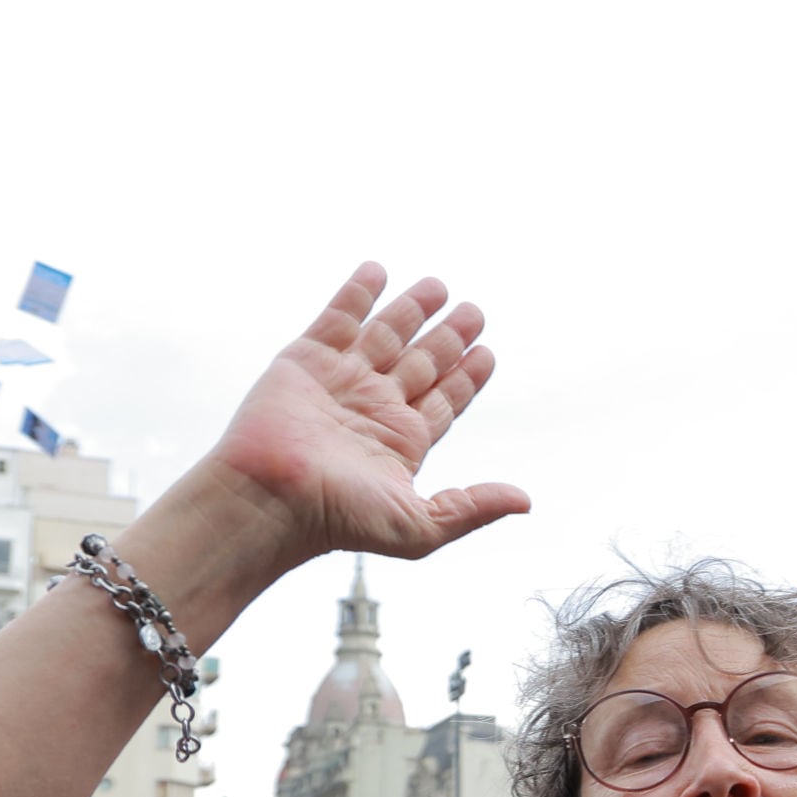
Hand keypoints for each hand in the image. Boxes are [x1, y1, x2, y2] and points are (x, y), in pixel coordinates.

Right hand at [199, 265, 525, 569]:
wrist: (271, 499)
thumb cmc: (340, 519)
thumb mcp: (421, 526)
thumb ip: (472, 507)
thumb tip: (524, 501)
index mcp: (402, 443)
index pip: (444, 401)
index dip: (466, 377)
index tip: (487, 353)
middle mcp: (373, 409)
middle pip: (421, 362)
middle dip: (448, 337)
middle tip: (474, 311)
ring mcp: (340, 381)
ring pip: (385, 335)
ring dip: (412, 310)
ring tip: (439, 286)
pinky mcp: (304, 360)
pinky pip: (337, 318)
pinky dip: (357, 293)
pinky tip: (378, 270)